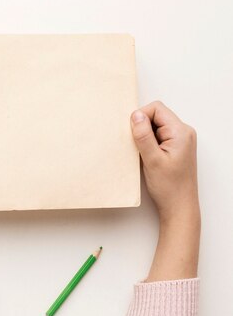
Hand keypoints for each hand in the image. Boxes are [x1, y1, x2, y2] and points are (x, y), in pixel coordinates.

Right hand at [131, 101, 198, 222]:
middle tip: (135, 144)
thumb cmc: (169, 187)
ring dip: (144, 135)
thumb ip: (143, 135)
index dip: (140, 116)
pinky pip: (157, 135)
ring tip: (141, 152)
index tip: (132, 133)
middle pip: (156, 115)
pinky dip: (147, 141)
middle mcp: (183, 132)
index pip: (156, 109)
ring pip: (155, 125)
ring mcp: (179, 140)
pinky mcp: (174, 147)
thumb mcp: (152, 159)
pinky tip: (144, 154)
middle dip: (141, 126)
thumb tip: (136, 115)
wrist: (179, 206)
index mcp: (181, 132)